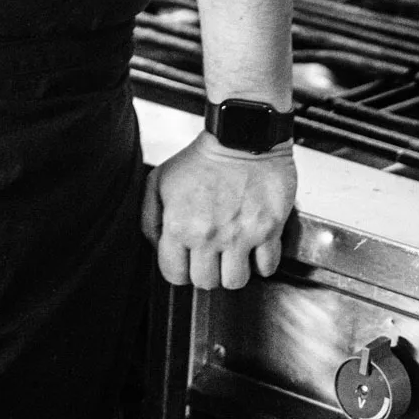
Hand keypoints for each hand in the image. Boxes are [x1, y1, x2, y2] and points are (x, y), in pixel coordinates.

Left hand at [141, 132, 296, 288]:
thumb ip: (150, 218)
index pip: (174, 275)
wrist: (240, 135)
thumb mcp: (160, 181)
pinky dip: (262, 262)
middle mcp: (209, 235)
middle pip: (206, 283)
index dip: (180, 270)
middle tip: (212, 253)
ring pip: (236, 282)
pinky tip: (255, 246)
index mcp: (179, 225)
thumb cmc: (203, 157)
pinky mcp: (268, 229)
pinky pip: (267, 268)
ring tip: (234, 252)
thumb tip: (158, 247)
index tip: (188, 260)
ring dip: (234, 270)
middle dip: (207, 270)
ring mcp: (240, 234)